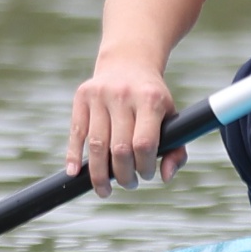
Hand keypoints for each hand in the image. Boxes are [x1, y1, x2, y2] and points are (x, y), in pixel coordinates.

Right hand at [66, 56, 183, 196]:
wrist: (129, 62)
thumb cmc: (153, 98)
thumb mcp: (172, 117)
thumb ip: (177, 149)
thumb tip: (166, 177)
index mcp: (151, 100)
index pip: (144, 143)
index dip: (144, 167)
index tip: (147, 174)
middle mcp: (123, 95)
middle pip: (119, 148)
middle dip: (123, 175)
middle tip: (129, 184)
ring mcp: (100, 95)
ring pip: (96, 144)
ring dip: (99, 174)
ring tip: (105, 189)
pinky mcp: (82, 97)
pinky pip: (76, 133)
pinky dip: (73, 156)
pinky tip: (75, 174)